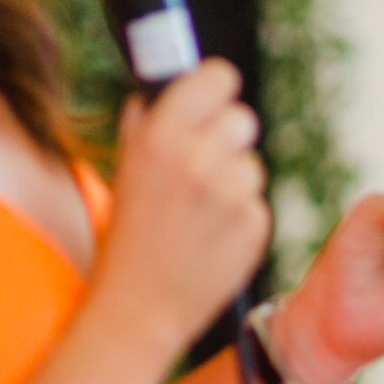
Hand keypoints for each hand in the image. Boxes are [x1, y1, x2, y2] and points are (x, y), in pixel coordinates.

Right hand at [95, 62, 270, 350]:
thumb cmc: (128, 237)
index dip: (217, 87)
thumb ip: (147, 125)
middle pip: (244, 118)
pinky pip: (258, 202)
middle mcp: (197, 159)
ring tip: (201, 213)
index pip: (218, 76)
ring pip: (253, 164)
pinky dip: (242, 216)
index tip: (213, 99)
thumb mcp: (125, 172)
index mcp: (160, 136)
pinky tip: (213, 237)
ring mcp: (230, 194)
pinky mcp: (255, 224)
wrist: (138, 308)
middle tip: (206, 164)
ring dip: (234, 182)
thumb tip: (166, 86)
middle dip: (228, 138)